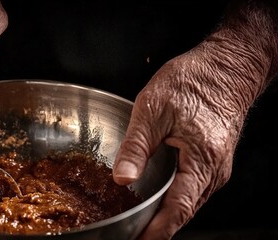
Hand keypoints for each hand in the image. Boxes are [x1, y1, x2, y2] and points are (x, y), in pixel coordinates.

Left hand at [113, 49, 239, 238]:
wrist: (226, 68)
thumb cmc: (193, 82)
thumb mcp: (153, 109)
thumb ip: (136, 146)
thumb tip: (123, 178)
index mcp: (202, 160)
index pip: (178, 208)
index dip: (157, 230)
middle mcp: (214, 171)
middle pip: (184, 211)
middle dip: (158, 229)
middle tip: (131, 236)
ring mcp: (215, 167)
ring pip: (189, 203)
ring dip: (166, 217)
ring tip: (140, 226)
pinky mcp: (211, 161)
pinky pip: (192, 190)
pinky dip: (174, 202)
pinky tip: (157, 202)